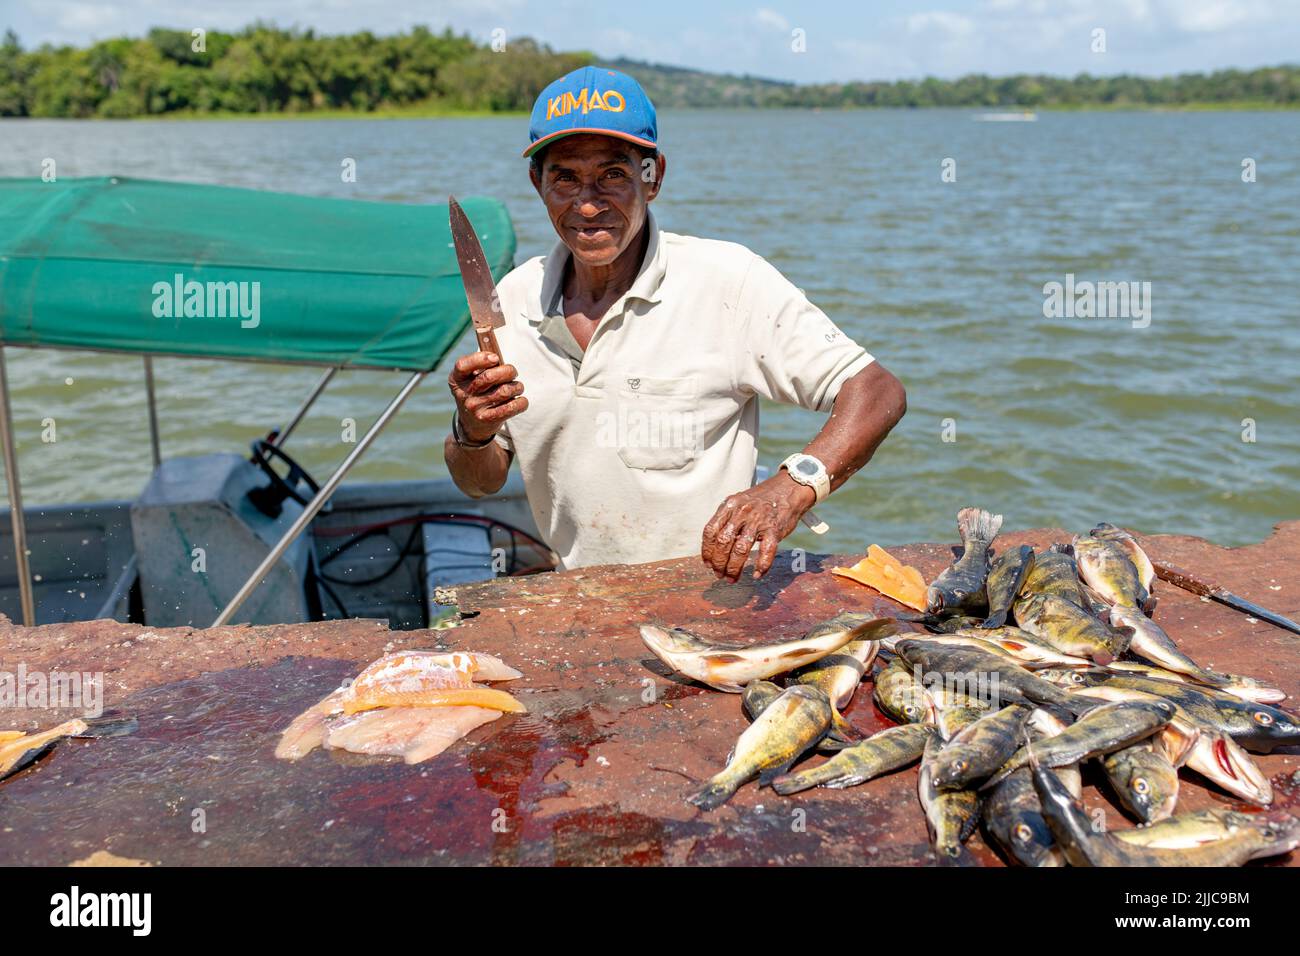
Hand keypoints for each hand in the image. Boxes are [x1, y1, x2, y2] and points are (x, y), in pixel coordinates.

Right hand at [448, 351, 526, 442]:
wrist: (473, 424)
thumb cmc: (477, 393)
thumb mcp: (472, 379)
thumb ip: (483, 366)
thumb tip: (498, 357)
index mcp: (457, 379)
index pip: (462, 365)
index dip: (480, 358)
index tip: (495, 358)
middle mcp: (464, 394)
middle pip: (489, 377)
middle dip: (508, 371)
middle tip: (513, 372)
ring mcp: (475, 408)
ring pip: (504, 391)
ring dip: (517, 387)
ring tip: (518, 387)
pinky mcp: (488, 420)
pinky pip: (511, 407)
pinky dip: (521, 402)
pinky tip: (520, 400)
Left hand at [700, 472, 816, 581]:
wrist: (789, 488)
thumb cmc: (762, 500)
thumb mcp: (739, 502)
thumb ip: (727, 519)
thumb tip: (715, 546)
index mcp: (729, 505)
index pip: (710, 531)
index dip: (706, 550)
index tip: (707, 563)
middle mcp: (741, 512)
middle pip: (723, 542)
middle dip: (718, 563)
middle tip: (719, 574)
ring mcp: (758, 520)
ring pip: (740, 549)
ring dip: (734, 568)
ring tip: (732, 578)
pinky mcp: (775, 529)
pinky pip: (766, 551)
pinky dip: (762, 565)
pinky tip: (757, 574)